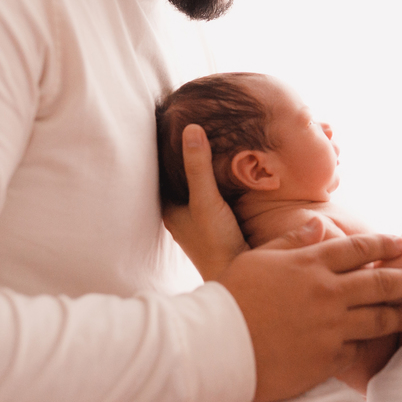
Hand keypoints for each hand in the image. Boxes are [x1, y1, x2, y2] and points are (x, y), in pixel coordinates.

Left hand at [162, 124, 247, 280]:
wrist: (242, 280)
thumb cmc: (216, 244)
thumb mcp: (206, 201)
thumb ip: (198, 167)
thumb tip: (191, 128)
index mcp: (169, 210)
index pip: (159, 173)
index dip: (163, 149)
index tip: (167, 122)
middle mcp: (181, 215)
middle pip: (178, 178)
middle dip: (184, 156)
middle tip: (190, 121)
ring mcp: (200, 221)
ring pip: (196, 187)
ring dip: (202, 168)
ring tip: (211, 136)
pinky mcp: (219, 224)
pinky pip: (214, 194)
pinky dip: (218, 180)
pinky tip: (230, 168)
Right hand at [219, 232, 401, 401]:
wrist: (217, 343)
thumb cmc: (231, 296)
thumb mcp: (259, 257)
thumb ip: (293, 241)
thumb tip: (319, 223)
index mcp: (311, 263)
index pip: (359, 248)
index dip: (384, 244)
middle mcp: (327, 292)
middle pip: (380, 282)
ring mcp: (330, 327)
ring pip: (378, 318)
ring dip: (400, 314)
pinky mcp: (326, 358)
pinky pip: (357, 350)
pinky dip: (368, 345)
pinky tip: (377, 344)